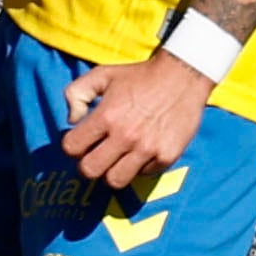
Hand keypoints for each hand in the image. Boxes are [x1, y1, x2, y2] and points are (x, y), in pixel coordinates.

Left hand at [60, 51, 211, 189]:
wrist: (183, 75)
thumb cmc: (139, 76)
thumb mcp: (102, 74)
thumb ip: (76, 93)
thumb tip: (72, 120)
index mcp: (106, 115)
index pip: (71, 147)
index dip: (73, 145)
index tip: (82, 140)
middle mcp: (125, 135)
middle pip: (89, 171)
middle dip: (88, 164)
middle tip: (96, 154)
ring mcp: (147, 149)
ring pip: (115, 181)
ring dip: (112, 171)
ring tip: (117, 158)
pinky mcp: (167, 156)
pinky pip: (143, 174)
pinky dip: (139, 166)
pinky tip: (141, 150)